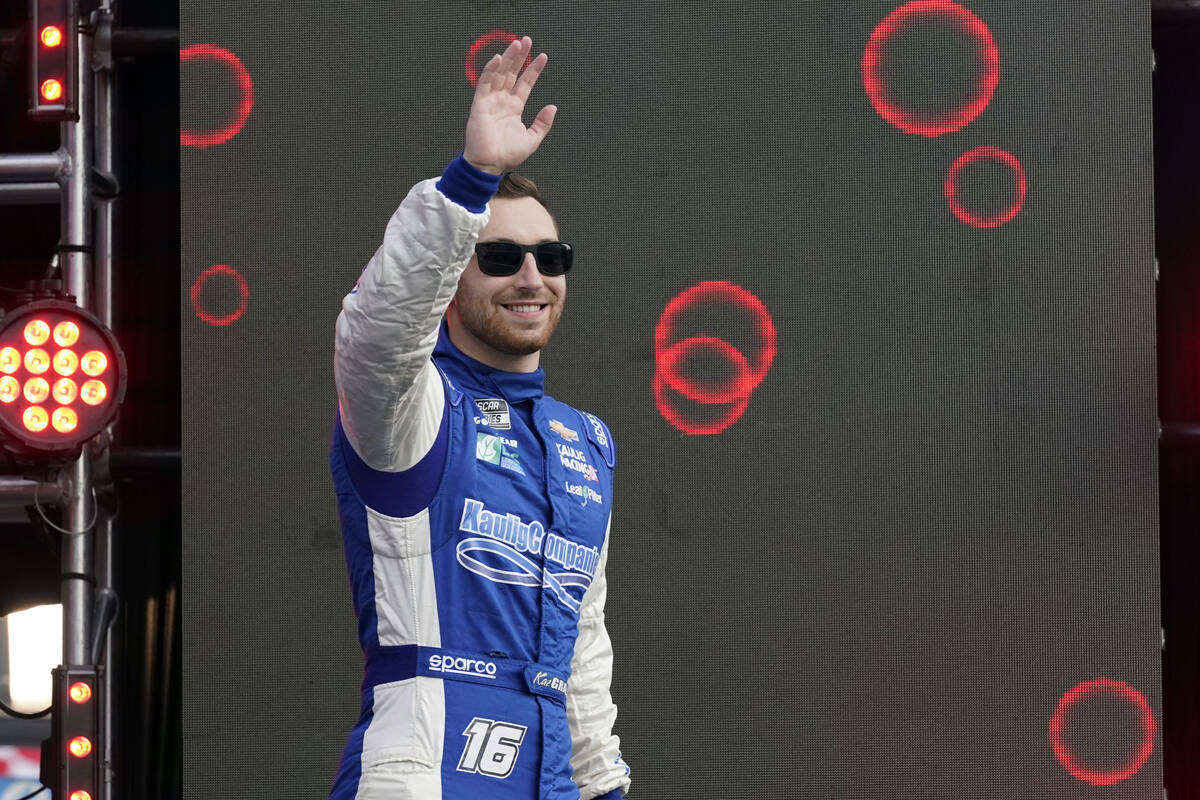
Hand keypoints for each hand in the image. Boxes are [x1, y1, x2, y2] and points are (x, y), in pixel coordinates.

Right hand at [463, 36, 556, 174]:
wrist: (489, 165)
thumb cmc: (508, 155)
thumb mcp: (532, 139)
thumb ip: (542, 123)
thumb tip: (552, 107)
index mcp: (514, 108)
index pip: (525, 83)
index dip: (533, 70)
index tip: (543, 57)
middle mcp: (502, 101)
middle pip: (512, 73)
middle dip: (519, 57)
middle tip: (527, 40)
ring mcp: (491, 101)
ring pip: (499, 74)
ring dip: (508, 58)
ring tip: (516, 44)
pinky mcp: (479, 104)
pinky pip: (484, 83)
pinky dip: (490, 70)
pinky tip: (499, 58)